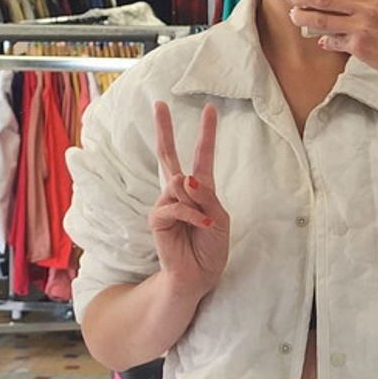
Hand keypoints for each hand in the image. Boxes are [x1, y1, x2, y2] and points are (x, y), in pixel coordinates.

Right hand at [149, 101, 229, 297]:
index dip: (206, 133)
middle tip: (159, 103)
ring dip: (198, 201)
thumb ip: (205, 195)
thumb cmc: (211, 248)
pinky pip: (175, 205)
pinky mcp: (157, 218)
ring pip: (180, 183)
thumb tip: (184, 178)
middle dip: (163, 128)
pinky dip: (192, 214)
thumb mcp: (220, 218)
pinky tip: (202, 224)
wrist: (200, 275)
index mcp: (200, 189)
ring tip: (205, 222)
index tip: (210, 108)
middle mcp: (180, 192)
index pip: (201, 155)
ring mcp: (166, 203)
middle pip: (167, 154)